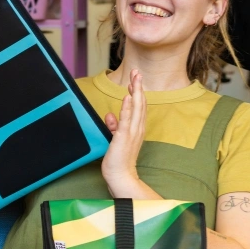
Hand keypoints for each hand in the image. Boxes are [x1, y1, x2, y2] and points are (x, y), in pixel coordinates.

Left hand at [101, 69, 145, 187]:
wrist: (120, 177)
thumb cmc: (119, 160)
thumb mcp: (116, 139)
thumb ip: (114, 127)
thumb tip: (109, 115)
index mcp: (137, 128)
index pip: (139, 106)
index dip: (137, 92)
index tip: (135, 80)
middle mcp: (137, 128)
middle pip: (140, 103)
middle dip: (138, 86)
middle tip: (137, 72)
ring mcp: (132, 132)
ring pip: (136, 107)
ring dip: (136, 91)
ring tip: (135, 78)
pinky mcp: (123, 136)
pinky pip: (127, 119)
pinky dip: (128, 107)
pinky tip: (128, 97)